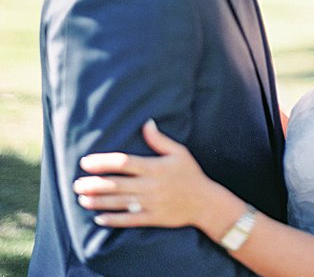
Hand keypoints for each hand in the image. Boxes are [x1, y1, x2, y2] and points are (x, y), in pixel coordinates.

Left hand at [74, 120, 210, 228]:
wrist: (206, 202)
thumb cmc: (191, 174)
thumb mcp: (180, 153)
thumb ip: (160, 140)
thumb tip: (147, 123)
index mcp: (155, 167)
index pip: (123, 162)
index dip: (102, 162)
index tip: (86, 162)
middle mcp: (150, 185)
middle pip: (116, 184)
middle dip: (94, 184)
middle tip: (77, 184)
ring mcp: (151, 203)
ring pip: (119, 202)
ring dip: (98, 201)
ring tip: (82, 199)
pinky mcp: (152, 218)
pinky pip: (129, 220)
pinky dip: (113, 220)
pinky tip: (98, 219)